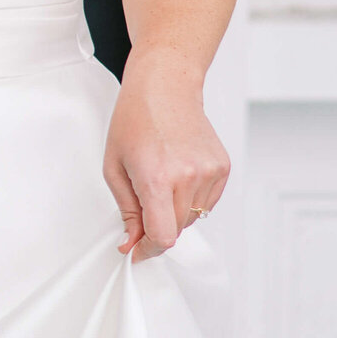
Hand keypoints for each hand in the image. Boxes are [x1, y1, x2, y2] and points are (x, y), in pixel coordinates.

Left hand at [103, 49, 228, 260]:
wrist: (165, 87)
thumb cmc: (134, 120)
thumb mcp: (114, 167)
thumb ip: (126, 211)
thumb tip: (131, 243)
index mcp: (157, 177)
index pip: (162, 236)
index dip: (148, 250)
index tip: (137, 250)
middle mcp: (188, 176)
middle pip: (176, 229)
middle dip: (157, 227)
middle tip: (142, 203)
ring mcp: (210, 172)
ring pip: (193, 218)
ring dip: (174, 212)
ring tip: (161, 178)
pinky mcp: (223, 168)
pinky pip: (207, 203)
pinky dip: (191, 199)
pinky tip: (178, 174)